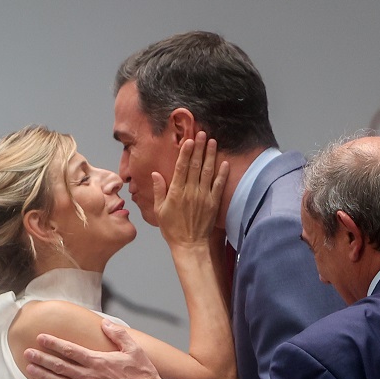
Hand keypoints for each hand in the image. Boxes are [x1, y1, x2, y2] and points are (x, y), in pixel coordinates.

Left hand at [23, 320, 159, 378]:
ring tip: (29, 369)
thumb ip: (118, 334)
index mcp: (98, 361)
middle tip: (27, 353)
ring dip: (42, 374)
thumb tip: (105, 323)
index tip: (40, 338)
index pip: (69, 349)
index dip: (53, 343)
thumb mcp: (134, 350)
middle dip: (41, 358)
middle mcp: (88, 376)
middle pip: (59, 365)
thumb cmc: (143, 377)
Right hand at [151, 130, 229, 250]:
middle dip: (199, 148)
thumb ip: (159, 190)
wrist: (190, 244)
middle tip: (203, 134)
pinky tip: (224, 162)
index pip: (181, 168)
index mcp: (176, 192)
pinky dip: (222, 173)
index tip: (189, 140)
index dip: (186, 153)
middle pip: (196, 165)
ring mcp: (204, 196)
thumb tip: (156, 174)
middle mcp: (191, 191)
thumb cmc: (172, 228)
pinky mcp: (213, 202)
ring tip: (213, 142)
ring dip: (211, 155)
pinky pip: (219, 185)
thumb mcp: (159, 210)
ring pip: (208, 171)